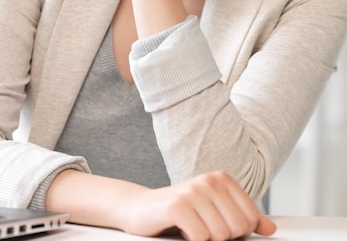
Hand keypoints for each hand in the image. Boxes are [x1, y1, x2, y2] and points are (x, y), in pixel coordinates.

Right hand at [121, 171, 275, 239]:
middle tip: (202, 228)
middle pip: (236, 228)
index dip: (237, 232)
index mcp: (221, 179)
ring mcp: (193, 192)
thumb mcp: (215, 212)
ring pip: (220, 236)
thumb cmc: (181, 212)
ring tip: (191, 228)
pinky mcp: (177, 206)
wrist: (141, 209)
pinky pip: (200, 238)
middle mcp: (208, 181)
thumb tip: (271, 229)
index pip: (250, 218)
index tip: (218, 225)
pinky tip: (181, 230)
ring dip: (204, 239)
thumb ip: (243, 218)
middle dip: (221, 238)